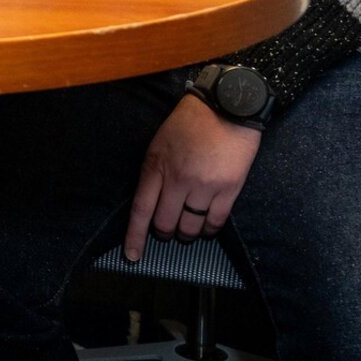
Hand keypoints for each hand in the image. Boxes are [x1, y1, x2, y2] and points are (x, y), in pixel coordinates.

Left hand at [124, 93, 261, 260]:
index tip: (132, 255)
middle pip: (165, 223)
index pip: (141, 210)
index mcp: (155, 166)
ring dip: (186, 234)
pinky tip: (206, 228)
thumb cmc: (190, 122)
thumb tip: (151, 202)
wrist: (227, 105)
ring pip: (189, 227)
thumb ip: (154, 172)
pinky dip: (208, 230)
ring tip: (187, 231)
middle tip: (167, 231)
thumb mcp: (159, 142)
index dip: (135, 236)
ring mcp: (204, 186)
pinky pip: (215, 222)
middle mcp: (177, 179)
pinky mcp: (228, 188)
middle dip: (164, 232)